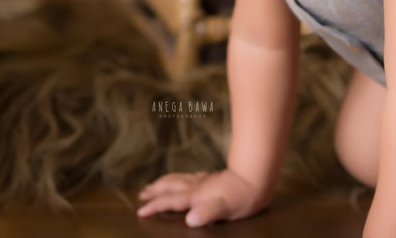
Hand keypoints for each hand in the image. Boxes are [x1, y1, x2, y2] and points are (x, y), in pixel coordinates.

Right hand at [136, 168, 267, 226]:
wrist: (255, 178)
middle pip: (170, 187)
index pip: (170, 201)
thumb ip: (207, 213)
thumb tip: (189, 220)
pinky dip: (182, 178)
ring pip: (178, 179)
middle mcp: (196, 186)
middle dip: (155, 191)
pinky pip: (191, 176)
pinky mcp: (212, 178)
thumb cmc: (241, 197)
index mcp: (195, 196)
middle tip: (141, 195)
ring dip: (164, 182)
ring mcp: (204, 180)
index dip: (155, 206)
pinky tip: (187, 178)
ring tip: (154, 184)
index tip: (140, 211)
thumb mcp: (225, 209)